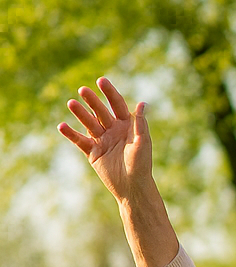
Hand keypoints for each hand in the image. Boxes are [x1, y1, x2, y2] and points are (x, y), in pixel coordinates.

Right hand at [58, 78, 152, 202]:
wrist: (132, 186)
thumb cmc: (141, 164)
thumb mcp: (142, 143)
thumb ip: (140, 124)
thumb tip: (142, 103)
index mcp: (127, 125)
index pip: (117, 105)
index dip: (110, 93)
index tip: (101, 80)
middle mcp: (113, 130)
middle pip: (100, 112)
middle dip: (92, 101)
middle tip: (82, 90)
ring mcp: (102, 140)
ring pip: (89, 123)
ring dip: (80, 114)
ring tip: (71, 103)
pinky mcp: (92, 152)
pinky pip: (80, 141)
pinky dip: (71, 134)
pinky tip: (62, 126)